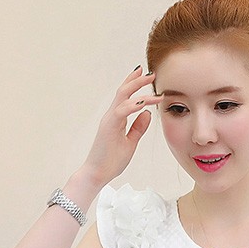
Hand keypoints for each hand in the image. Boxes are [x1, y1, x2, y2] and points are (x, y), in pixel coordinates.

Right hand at [80, 66, 162, 188]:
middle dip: (137, 80)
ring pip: (122, 97)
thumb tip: (147, 113)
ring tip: (151, 81)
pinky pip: (122, 111)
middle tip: (151, 73)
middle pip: (123, 91)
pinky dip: (133, 104)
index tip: (145, 75)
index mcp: (116, 118)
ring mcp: (109, 120)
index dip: (134, 84)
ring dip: (138, 87)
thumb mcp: (130, 142)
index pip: (125, 96)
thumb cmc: (111, 161)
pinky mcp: (109, 127)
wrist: (97, 174)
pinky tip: (144, 101)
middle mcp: (111, 116)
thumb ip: (138, 128)